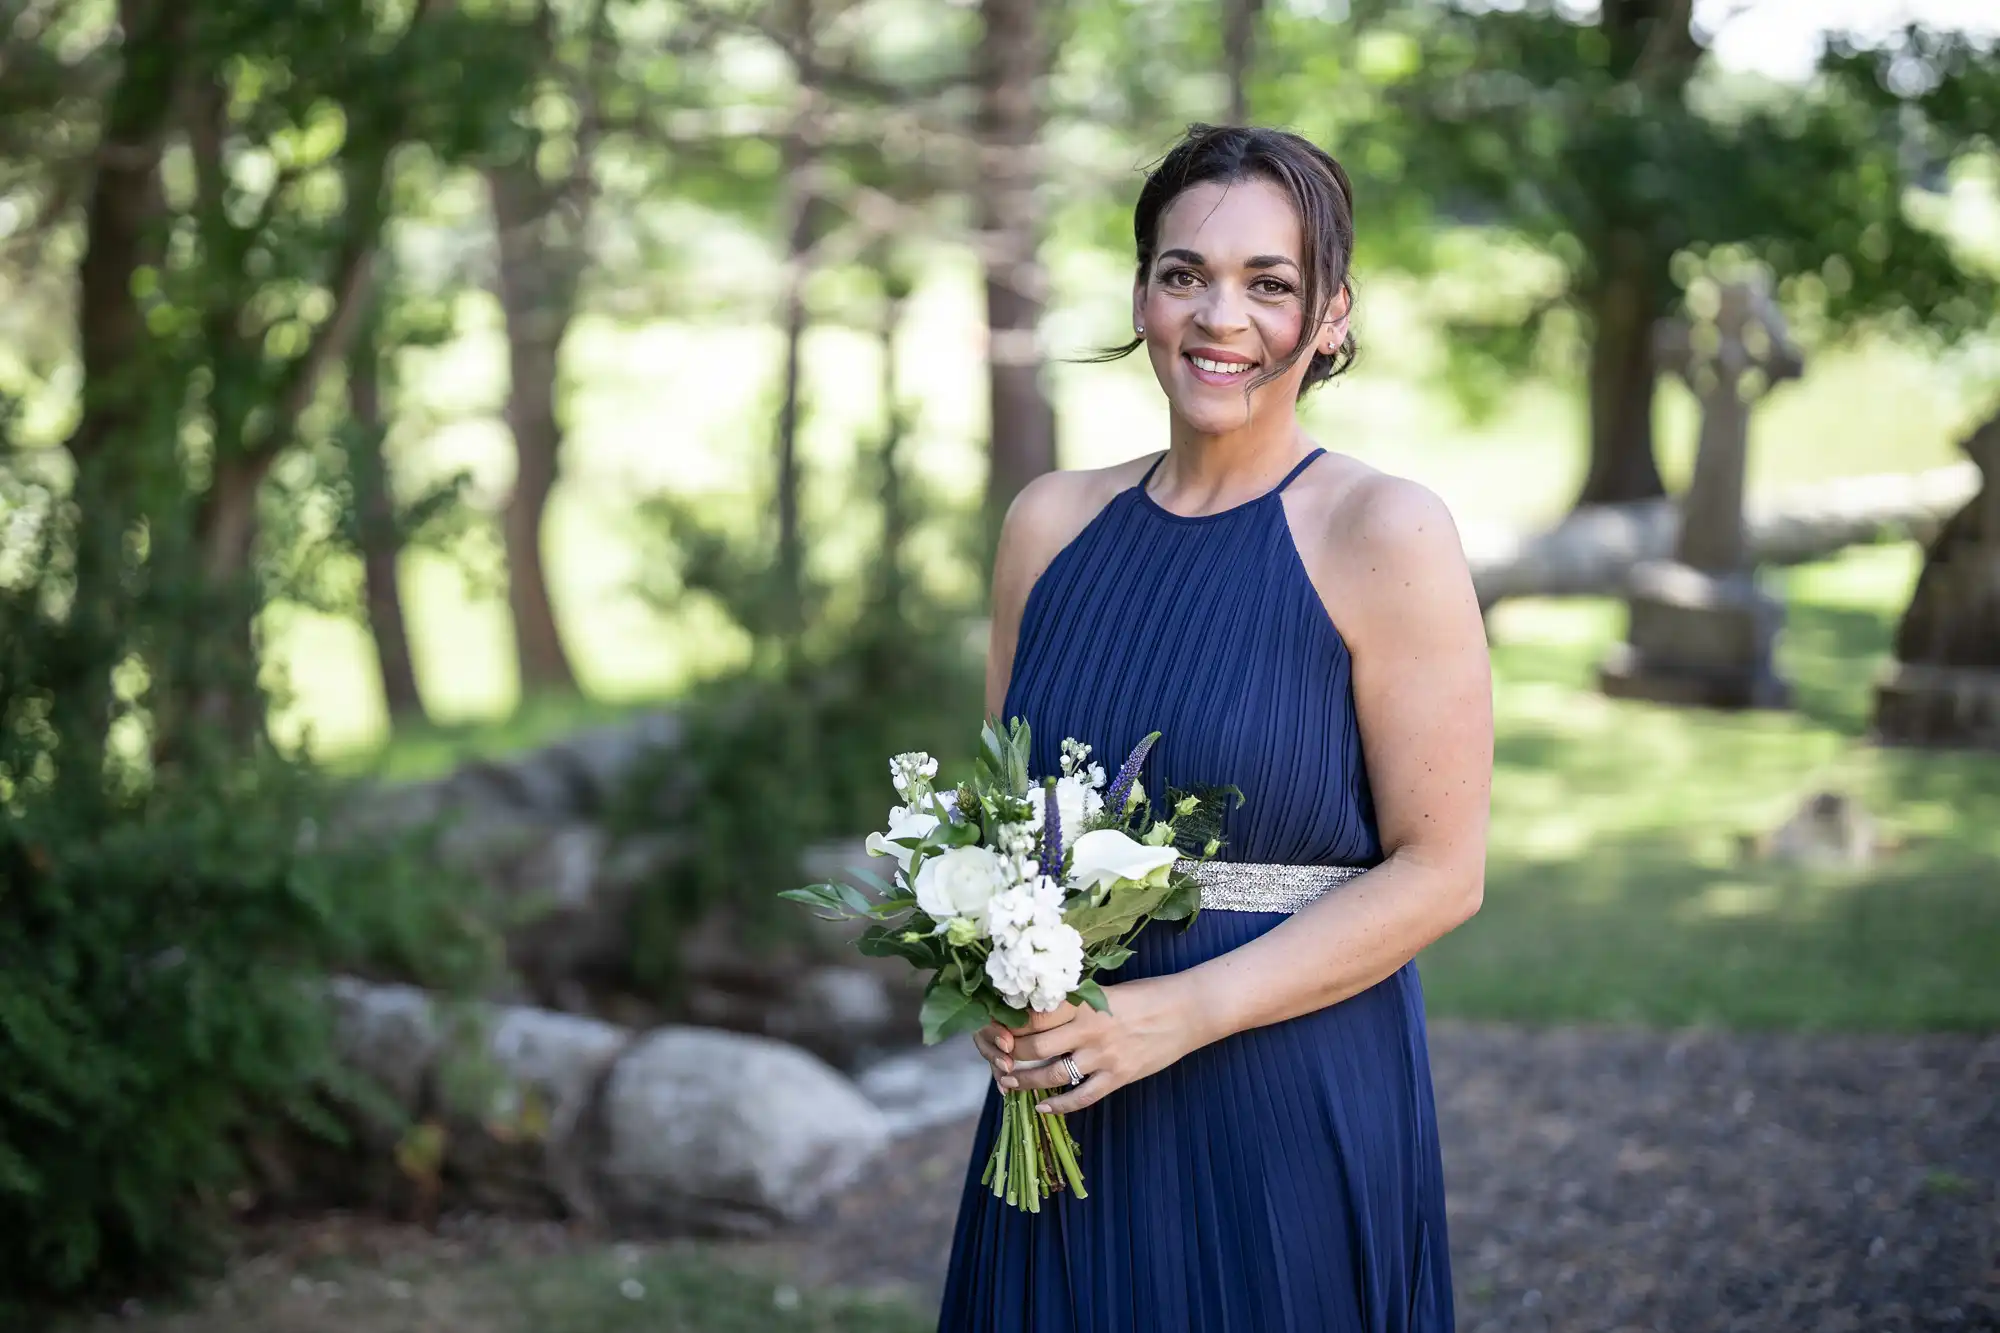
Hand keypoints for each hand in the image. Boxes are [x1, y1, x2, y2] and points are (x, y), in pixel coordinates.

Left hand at [976, 977, 1199, 1113]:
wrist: (1188, 1010)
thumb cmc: (1147, 995)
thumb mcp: (1106, 991)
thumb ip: (1076, 1004)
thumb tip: (1039, 1013)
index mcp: (1084, 1003)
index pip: (1034, 1015)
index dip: (1009, 1023)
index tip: (997, 1027)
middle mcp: (1089, 1030)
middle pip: (1035, 1046)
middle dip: (1011, 1054)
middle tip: (998, 1057)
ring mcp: (1103, 1057)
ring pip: (1051, 1075)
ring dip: (1025, 1081)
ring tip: (1010, 1082)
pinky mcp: (1118, 1077)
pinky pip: (1081, 1097)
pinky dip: (1058, 1106)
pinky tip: (1043, 1108)